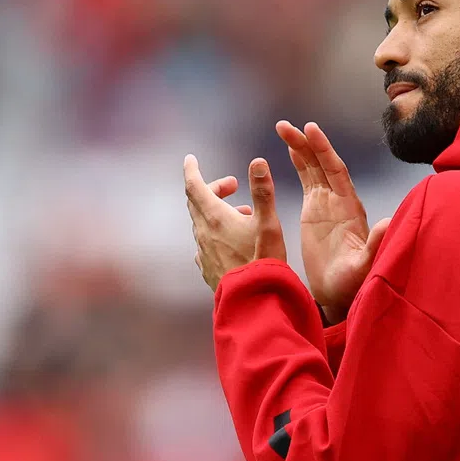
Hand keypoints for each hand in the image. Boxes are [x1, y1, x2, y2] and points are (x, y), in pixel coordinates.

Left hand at [184, 154, 285, 291]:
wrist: (254, 301)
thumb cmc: (263, 261)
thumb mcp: (269, 223)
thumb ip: (263, 191)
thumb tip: (257, 161)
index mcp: (215, 218)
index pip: (194, 186)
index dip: (191, 170)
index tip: (190, 159)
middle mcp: (204, 233)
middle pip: (197, 202)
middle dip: (213, 188)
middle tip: (234, 186)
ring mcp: (203, 252)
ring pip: (203, 222)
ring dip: (218, 211)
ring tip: (244, 213)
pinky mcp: (207, 268)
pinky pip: (205, 242)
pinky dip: (216, 232)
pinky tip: (231, 240)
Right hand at [276, 121, 390, 323]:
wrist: (340, 294)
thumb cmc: (353, 283)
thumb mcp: (365, 266)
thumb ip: (375, 245)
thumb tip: (389, 223)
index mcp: (350, 208)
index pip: (336, 171)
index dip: (324, 150)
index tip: (311, 130)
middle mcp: (340, 200)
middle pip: (323, 163)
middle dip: (307, 143)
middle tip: (286, 126)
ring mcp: (328, 203)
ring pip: (313, 168)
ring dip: (300, 148)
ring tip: (283, 128)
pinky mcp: (316, 210)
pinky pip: (308, 180)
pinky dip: (300, 163)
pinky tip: (291, 149)